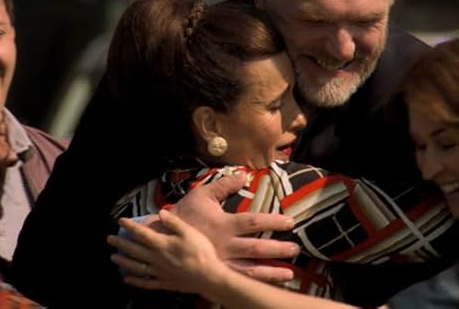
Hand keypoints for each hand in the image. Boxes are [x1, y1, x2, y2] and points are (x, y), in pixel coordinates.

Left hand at [110, 209, 225, 294]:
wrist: (208, 276)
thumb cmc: (200, 252)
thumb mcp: (189, 232)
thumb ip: (173, 222)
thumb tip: (160, 212)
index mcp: (162, 244)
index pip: (141, 233)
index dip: (129, 226)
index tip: (120, 221)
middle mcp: (156, 258)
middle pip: (134, 250)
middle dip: (121, 244)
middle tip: (110, 239)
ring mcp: (159, 272)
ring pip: (136, 267)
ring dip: (123, 262)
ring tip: (113, 258)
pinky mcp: (164, 283)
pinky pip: (145, 283)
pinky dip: (135, 281)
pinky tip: (127, 280)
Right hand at [169, 174, 298, 280]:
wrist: (162, 239)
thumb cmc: (184, 214)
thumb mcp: (202, 195)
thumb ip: (224, 185)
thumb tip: (243, 174)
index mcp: (222, 224)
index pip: (252, 222)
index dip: (272, 222)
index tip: (290, 222)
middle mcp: (224, 245)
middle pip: (256, 249)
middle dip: (278, 250)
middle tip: (296, 249)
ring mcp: (221, 262)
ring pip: (250, 270)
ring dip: (271, 272)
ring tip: (290, 274)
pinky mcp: (216, 273)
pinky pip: (238, 280)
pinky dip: (255, 283)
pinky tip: (269, 283)